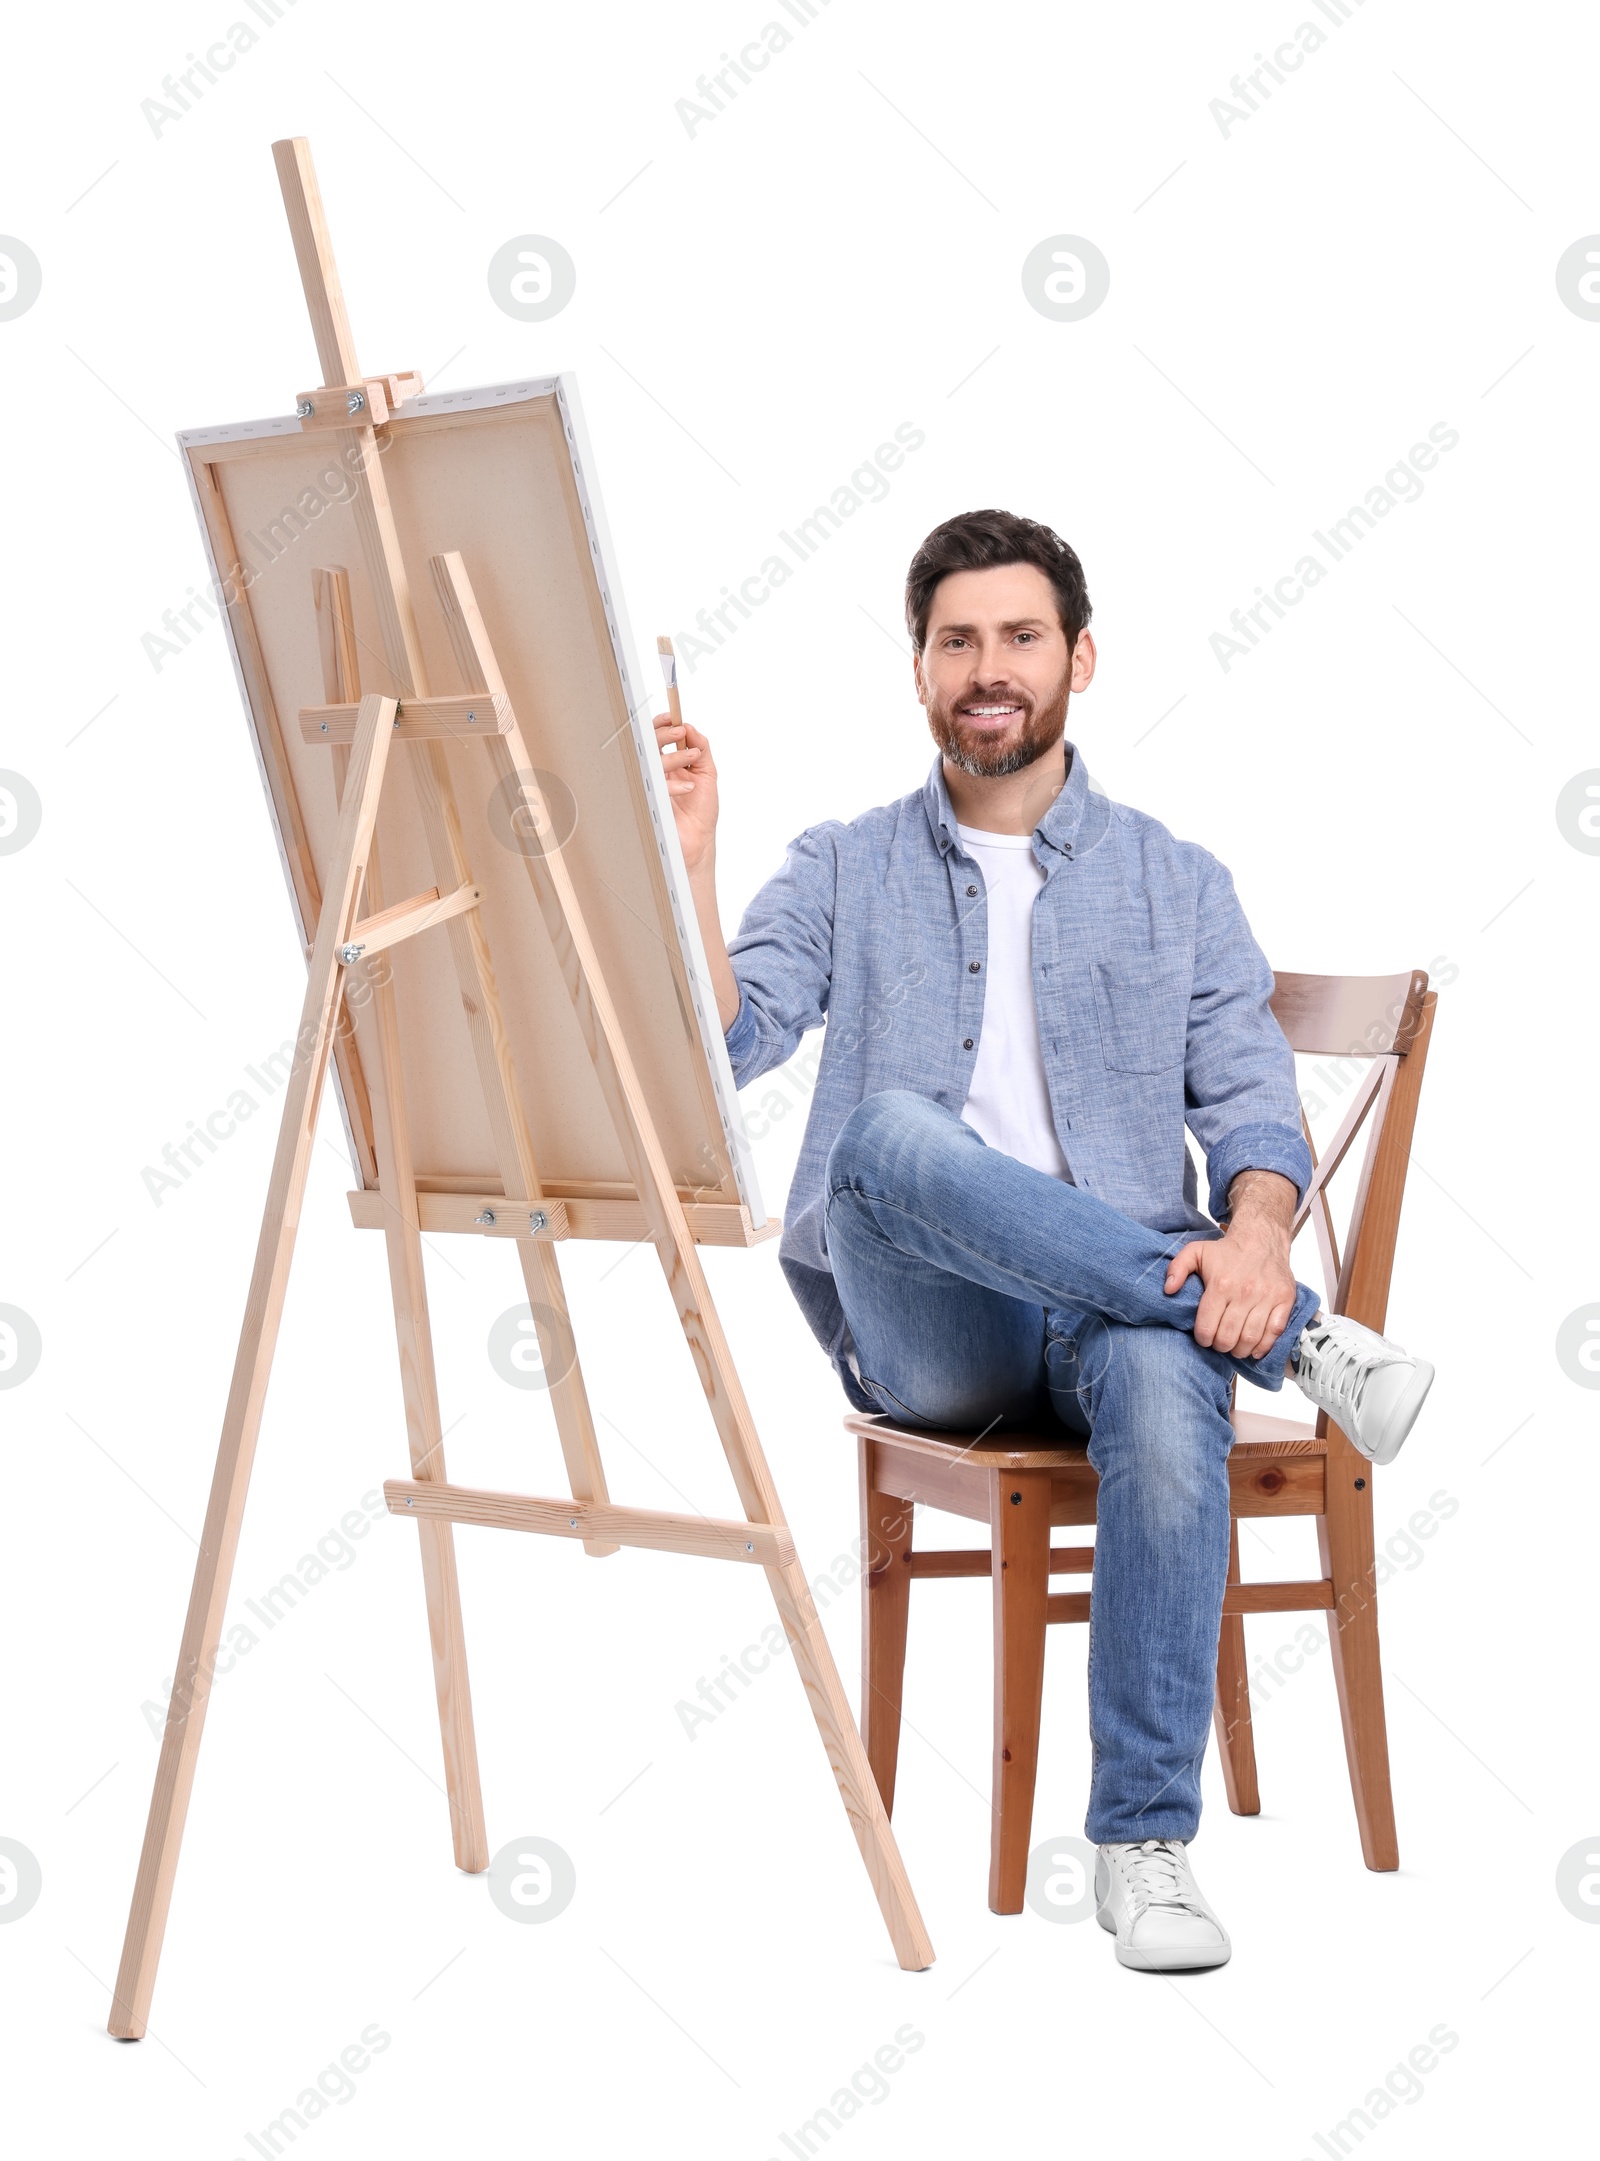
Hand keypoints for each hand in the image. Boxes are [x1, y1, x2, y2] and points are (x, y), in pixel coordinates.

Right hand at [654, 710, 719, 875]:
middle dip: (664, 734)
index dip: (662, 725)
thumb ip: (701, 747)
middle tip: (680, 733)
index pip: (657, 738)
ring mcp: (650, 786)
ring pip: (651, 761)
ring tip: (692, 759)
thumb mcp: (707, 773)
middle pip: (648, 745)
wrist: (698, 840)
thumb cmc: (700, 810)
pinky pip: (655, 785)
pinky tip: (688, 788)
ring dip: (674, 756)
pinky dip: (674, 784)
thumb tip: (691, 728)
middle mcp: (656, 773)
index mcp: (668, 764)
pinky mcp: (648, 801)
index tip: (673, 718)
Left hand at [1164, 1172, 1297, 1359]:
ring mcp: (1267, 1297)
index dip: (1202, 1339)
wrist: (1262, 1238)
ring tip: (1234, 1347)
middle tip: (1219, 1343)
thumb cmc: (1227, 1251)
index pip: (1207, 1327)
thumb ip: (1177, 1268)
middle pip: (1228, 1337)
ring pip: (1251, 1339)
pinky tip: (1254, 1349)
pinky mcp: (1284, 1300)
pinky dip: (1264, 1346)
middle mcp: (1244, 1292)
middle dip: (1220, 1346)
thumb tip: (1168, 1289)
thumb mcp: (1195, 1252)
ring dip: (1240, 1350)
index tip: (1203, 1338)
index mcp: (1221, 1284)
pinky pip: (1275, 1332)